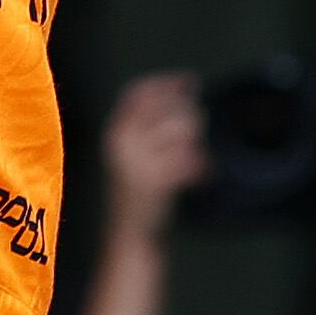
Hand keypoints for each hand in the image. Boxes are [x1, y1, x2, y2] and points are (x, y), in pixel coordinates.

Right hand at [99, 71, 208, 243]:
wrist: (131, 235)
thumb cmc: (139, 192)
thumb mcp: (133, 154)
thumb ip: (148, 128)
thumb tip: (181, 94)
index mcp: (114, 132)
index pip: (139, 92)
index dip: (166, 83)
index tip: (189, 80)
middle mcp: (121, 143)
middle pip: (165, 107)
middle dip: (189, 112)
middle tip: (199, 124)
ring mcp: (137, 162)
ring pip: (180, 130)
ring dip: (195, 140)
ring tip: (196, 155)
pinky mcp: (154, 182)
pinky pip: (186, 159)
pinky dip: (198, 164)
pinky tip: (201, 172)